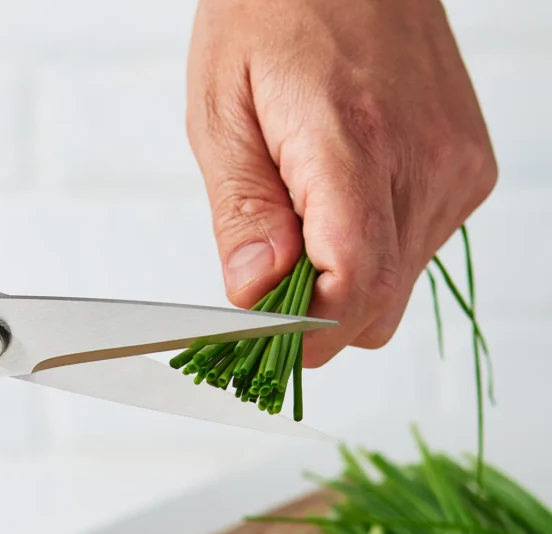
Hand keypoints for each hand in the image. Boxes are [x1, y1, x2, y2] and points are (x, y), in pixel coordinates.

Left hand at [186, 0, 496, 365]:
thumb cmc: (272, 14)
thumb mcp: (222, 112)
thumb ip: (243, 212)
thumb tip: (254, 295)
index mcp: (356, 144)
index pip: (355, 287)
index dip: (305, 335)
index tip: (261, 342)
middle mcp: (427, 163)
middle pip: (378, 306)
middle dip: (314, 313)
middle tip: (262, 275)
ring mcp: (458, 167)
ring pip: (397, 286)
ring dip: (341, 278)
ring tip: (299, 209)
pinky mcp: (468, 168)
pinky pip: (415, 248)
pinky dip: (369, 246)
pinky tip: (336, 196)